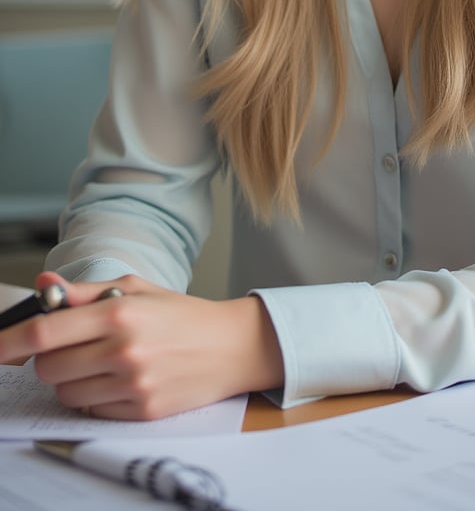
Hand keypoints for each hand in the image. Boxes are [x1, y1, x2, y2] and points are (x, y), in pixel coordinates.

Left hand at [0, 271, 283, 419]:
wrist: (230, 346)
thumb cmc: (181, 315)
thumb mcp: (135, 288)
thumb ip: (84, 290)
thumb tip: (43, 285)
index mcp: (119, 312)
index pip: (46, 332)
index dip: (10, 341)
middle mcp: (123, 350)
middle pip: (48, 368)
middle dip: (49, 359)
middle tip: (72, 348)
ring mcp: (132, 384)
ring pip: (66, 392)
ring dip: (71, 380)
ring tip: (99, 363)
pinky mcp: (141, 411)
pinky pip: (90, 410)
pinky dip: (93, 397)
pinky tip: (117, 380)